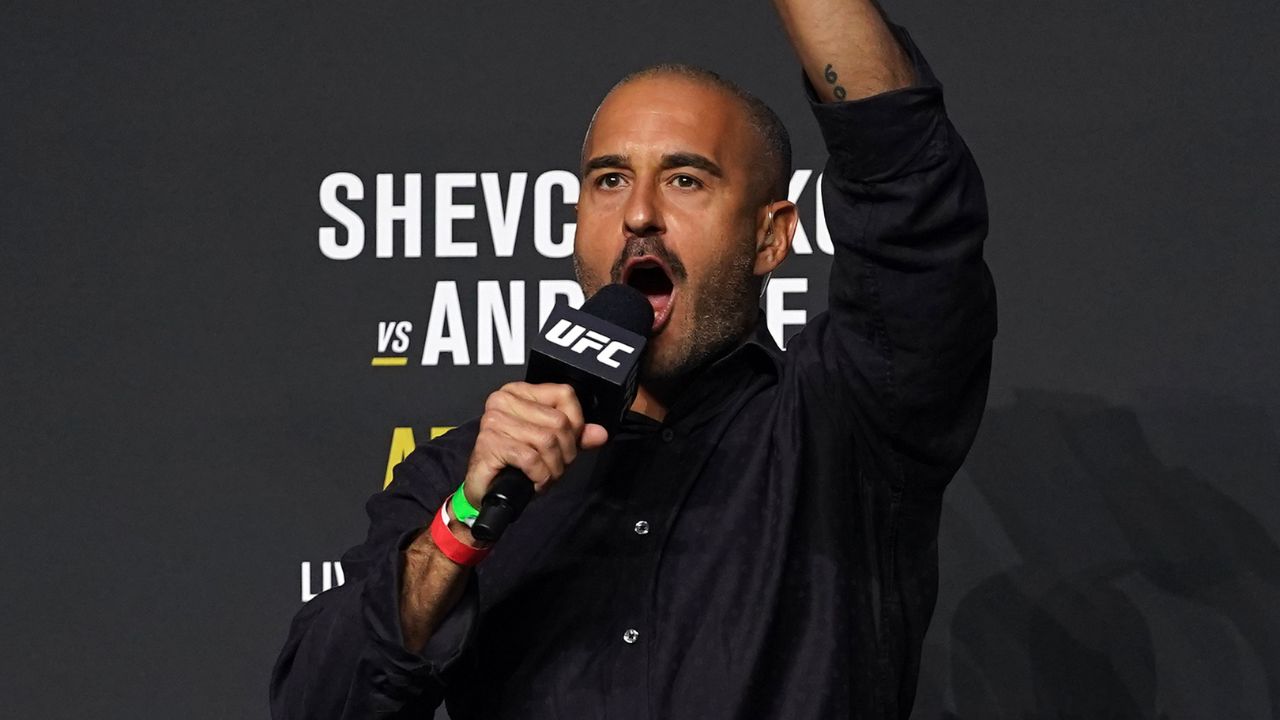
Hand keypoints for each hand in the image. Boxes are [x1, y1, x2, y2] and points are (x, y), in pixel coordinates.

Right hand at [462, 382, 608, 507]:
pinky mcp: (490, 443)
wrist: (484, 488)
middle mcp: (503, 401)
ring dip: (554, 468)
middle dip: (566, 452)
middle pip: (559, 421)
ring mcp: (494, 421)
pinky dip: (540, 476)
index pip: (564, 394)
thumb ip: (575, 436)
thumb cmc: (514, 463)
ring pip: (547, 441)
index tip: (569, 443)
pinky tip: (535, 482)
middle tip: (556, 467)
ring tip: (545, 476)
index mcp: (519, 392)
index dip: (576, 423)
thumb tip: (600, 434)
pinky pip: (531, 459)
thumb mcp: (551, 446)